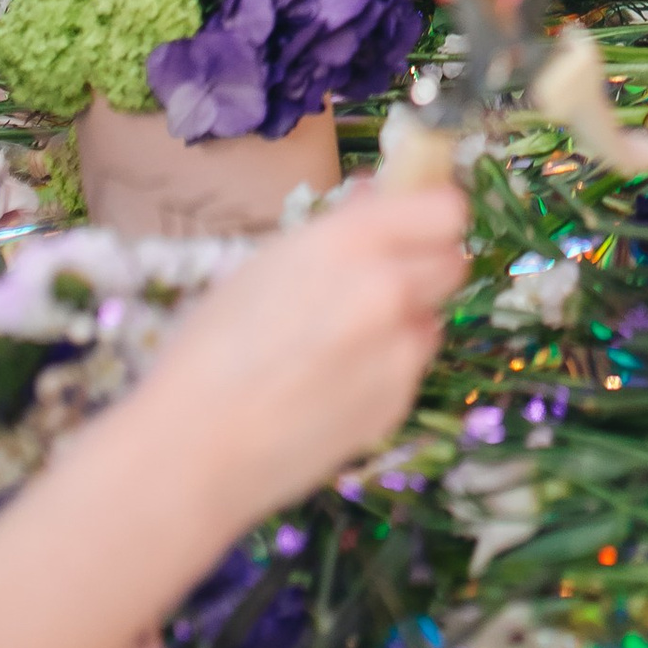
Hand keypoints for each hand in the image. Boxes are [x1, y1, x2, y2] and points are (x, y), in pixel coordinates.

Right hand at [132, 172, 465, 527]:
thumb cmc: (209, 348)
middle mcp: (388, 290)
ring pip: (432, 318)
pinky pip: (410, 370)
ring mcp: (399, 353)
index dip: (432, 213)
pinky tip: (331, 386)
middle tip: (381, 281)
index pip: (447, 208)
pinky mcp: (398, 405)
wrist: (193, 451)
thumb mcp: (266, 266)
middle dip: (425, 265)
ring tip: (340, 344)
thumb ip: (338, 230)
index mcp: (351, 242)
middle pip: (454, 260)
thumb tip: (379, 196)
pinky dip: (385, 370)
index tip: (414, 221)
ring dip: (405, 322)